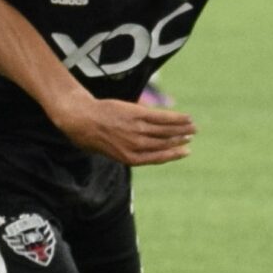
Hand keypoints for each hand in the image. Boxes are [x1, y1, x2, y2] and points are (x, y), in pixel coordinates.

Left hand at [57, 97, 194, 165]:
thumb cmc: (90, 134)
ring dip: (181, 130)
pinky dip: (175, 118)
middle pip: (164, 144)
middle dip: (180, 141)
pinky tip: (185, 117)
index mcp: (128, 158)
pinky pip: (161, 118)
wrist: (80, 119)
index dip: (173, 154)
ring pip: (165, 132)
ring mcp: (137, 130)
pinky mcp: (137, 115)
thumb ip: (125, 148)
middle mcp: (135, 146)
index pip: (157, 157)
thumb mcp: (108, 148)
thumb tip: (137, 146)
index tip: (185, 152)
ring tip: (193, 128)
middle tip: (191, 137)